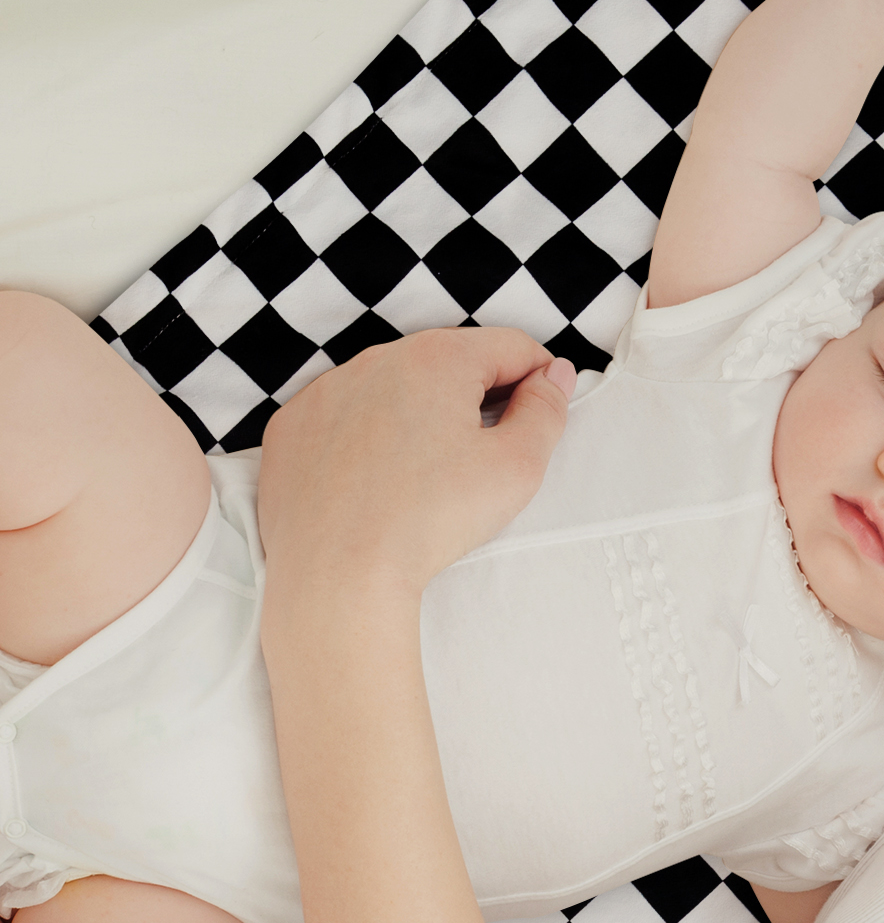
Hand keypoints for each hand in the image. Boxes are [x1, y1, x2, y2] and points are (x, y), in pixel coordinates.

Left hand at [257, 327, 575, 606]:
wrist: (337, 575)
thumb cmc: (429, 521)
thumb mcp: (516, 468)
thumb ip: (546, 412)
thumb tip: (553, 378)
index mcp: (437, 359)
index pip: (510, 347)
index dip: (540, 378)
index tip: (542, 414)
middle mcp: (375, 360)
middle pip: (450, 363)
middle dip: (477, 398)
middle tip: (487, 455)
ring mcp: (326, 392)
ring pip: (394, 388)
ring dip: (421, 415)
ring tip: (429, 475)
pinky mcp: (292, 428)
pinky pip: (344, 417)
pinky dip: (367, 438)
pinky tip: (380, 482)